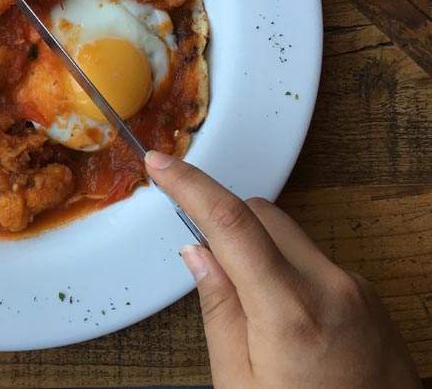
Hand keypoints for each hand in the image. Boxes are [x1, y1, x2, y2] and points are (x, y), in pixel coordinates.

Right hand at [145, 151, 420, 388]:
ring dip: (257, 247)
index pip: (230, 223)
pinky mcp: (369, 297)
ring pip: (288, 234)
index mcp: (289, 312)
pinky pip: (314, 258)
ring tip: (250, 305)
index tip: (161, 164)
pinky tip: (284, 315)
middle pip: (262, 214)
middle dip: (224, 221)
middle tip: (202, 253)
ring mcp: (356, 289)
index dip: (189, 185)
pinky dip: (287, 267)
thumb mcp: (241, 384)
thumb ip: (218, 311)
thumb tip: (198, 254)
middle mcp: (331, 288)